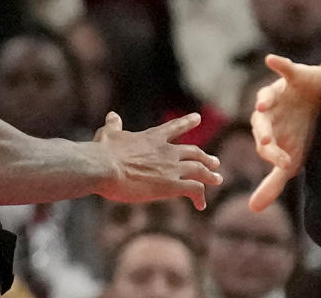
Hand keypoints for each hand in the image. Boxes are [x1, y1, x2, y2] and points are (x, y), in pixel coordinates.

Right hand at [94, 111, 222, 210]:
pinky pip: (194, 190)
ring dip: (210, 175)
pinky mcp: (171, 186)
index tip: (198, 117)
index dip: (187, 122)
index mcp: (152, 137)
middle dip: (206, 157)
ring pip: (199, 170)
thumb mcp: (109, 134)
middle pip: (194, 152)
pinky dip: (201, 196)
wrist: (105, 166)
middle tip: (215, 162)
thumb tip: (112, 115)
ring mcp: (170, 167)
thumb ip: (114, 125)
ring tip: (217, 179)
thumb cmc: (104, 151)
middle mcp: (166, 150)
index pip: (174, 127)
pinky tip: (201, 205)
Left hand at [249, 54, 320, 211]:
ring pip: (267, 96)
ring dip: (265, 100)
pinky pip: (283, 69)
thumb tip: (253, 209)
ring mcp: (278, 93)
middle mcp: (268, 112)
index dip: (272, 153)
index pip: (264, 145)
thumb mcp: (290, 161)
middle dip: (262, 132)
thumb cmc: (301, 132)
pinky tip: (271, 60)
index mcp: (266, 132)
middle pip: (260, 122)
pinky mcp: (292, 77)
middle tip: (265, 142)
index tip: (284, 162)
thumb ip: (272, 183)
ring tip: (263, 105)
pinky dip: (278, 65)